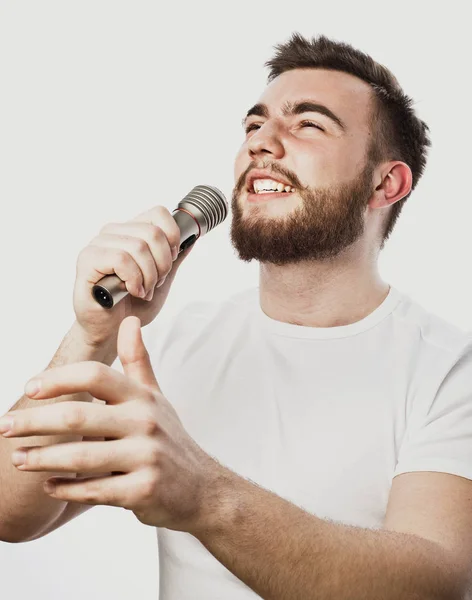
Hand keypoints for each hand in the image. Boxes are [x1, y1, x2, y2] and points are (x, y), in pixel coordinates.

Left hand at [0, 316, 221, 533]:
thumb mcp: (155, 397)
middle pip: (78, 416)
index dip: (59, 379)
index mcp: (142, 397)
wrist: (201, 487)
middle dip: (34, 422)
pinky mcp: (143, 491)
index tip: (30, 387)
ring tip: (18, 458)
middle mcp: (145, 422)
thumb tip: (129, 322)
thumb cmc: (169, 438)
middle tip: (5, 427)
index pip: (96, 375)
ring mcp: (146, 457)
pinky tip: (48, 485)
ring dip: (42, 458)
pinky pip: (94, 490)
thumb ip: (137, 361)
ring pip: (81, 456)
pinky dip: (65, 488)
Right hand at [73, 205, 195, 346]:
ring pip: (138, 247)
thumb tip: (191, 237)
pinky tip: (131, 291)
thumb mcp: (162, 280)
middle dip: (163, 264)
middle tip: (155, 284)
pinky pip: (121, 259)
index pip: (158, 214)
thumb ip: (174, 259)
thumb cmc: (132, 306)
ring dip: (148, 276)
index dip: (172, 237)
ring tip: (142, 291)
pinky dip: (133, 279)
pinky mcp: (87, 260)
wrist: (112, 330)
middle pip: (153, 233)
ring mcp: (98, 245)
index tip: (170, 261)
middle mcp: (113, 233)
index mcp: (131, 232)